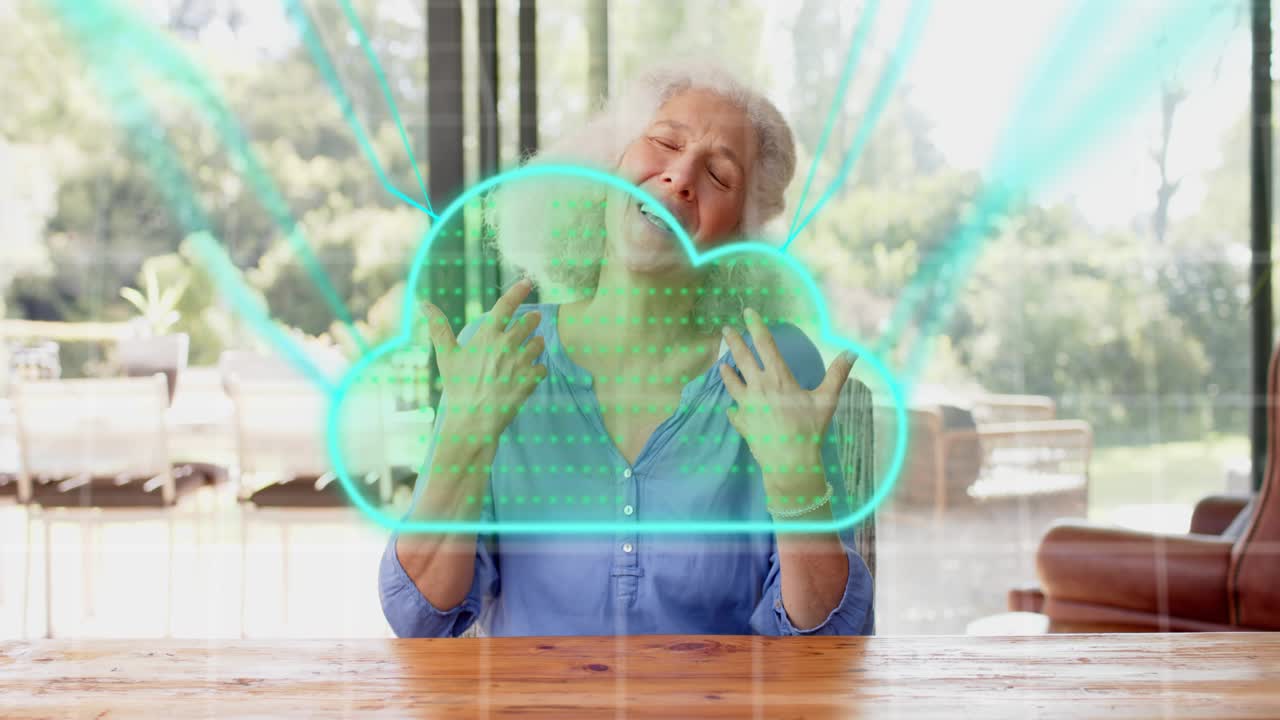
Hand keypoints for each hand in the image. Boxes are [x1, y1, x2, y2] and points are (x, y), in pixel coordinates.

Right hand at [424, 278, 546, 437]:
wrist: (472, 421)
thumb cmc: (458, 388)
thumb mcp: (447, 356)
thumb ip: (439, 328)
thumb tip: (424, 303)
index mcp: (486, 336)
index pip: (506, 305)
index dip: (518, 291)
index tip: (528, 282)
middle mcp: (506, 345)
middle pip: (529, 322)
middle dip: (532, 320)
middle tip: (533, 321)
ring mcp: (520, 363)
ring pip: (539, 343)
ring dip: (537, 344)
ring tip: (531, 348)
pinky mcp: (530, 380)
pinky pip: (542, 367)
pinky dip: (538, 369)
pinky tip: (529, 373)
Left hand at [718, 308, 855, 475]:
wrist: (789, 461)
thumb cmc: (809, 430)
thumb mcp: (827, 400)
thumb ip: (837, 374)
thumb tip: (852, 352)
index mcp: (779, 377)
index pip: (765, 344)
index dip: (756, 325)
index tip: (747, 312)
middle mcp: (758, 387)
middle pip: (741, 358)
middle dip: (733, 341)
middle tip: (725, 330)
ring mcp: (746, 405)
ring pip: (732, 383)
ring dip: (726, 372)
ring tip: (720, 364)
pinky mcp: (742, 422)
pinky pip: (734, 411)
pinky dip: (734, 408)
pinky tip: (732, 407)